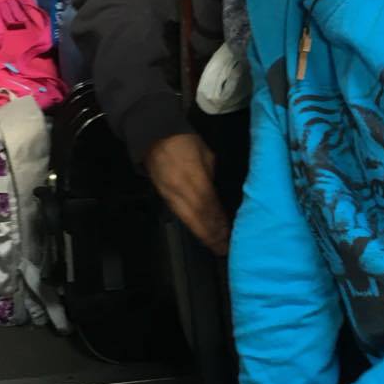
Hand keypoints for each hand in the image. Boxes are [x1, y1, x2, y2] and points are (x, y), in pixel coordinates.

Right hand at [144, 132, 229, 255]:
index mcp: (193, 177)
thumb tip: (216, 193)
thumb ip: (210, 176)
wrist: (153, 135)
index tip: (230, 233)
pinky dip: (192, 226)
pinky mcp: (164, 196)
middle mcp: (181, 189)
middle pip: (198, 216)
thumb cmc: (184, 141)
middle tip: (224, 248)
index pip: (209, 204)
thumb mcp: (205, 155)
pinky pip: (180, 214)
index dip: (219, 220)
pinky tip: (200, 233)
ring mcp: (170, 194)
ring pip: (188, 219)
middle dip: (212, 234)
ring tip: (215, 246)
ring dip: (203, 234)